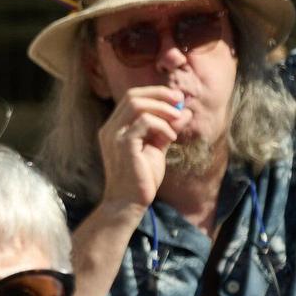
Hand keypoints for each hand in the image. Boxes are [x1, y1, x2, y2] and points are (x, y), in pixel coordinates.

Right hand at [94, 86, 187, 212]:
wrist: (128, 202)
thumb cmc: (141, 178)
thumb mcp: (157, 148)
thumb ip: (167, 129)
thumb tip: (185, 112)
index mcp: (115, 127)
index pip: (131, 98)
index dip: (155, 93)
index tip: (177, 98)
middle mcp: (110, 128)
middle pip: (133, 96)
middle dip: (160, 95)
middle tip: (180, 101)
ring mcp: (114, 135)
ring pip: (136, 105)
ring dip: (162, 108)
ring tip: (177, 119)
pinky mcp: (123, 145)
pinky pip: (144, 123)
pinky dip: (162, 126)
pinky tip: (171, 137)